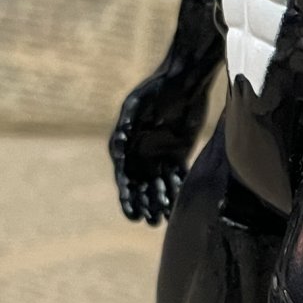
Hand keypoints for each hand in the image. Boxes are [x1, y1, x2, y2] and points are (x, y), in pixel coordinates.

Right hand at [109, 75, 198, 225]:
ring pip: (159, 185)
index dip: (127, 197)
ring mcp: (160, 154)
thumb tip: (119, 146)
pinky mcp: (178, 153)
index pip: (125, 178)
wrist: (184, 81)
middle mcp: (141, 153)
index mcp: (126, 145)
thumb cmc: (156, 89)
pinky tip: (178, 205)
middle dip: (144, 204)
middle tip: (149, 221)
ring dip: (160, 202)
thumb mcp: (137, 103)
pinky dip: (177, 190)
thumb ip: (127, 124)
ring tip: (161, 219)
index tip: (132, 214)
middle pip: (141, 186)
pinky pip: (177, 176)